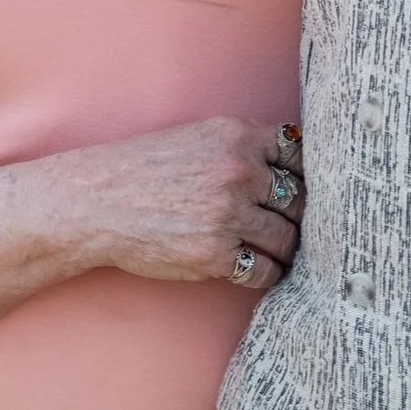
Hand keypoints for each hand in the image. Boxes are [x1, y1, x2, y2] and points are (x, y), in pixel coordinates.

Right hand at [86, 116, 303, 293]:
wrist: (101, 200)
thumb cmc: (150, 167)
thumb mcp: (202, 136)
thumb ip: (246, 146)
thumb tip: (294, 167)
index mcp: (239, 136)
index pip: (301, 154)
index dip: (308, 175)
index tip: (309, 189)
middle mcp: (239, 172)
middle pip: (300, 200)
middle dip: (302, 216)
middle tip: (301, 227)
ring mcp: (228, 215)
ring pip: (286, 238)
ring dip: (287, 248)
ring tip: (283, 251)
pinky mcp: (214, 255)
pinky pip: (264, 270)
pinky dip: (269, 273)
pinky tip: (263, 269)